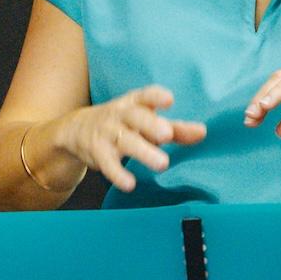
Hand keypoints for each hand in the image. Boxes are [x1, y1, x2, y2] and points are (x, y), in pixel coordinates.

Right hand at [61, 86, 207, 192]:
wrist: (77, 129)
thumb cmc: (123, 124)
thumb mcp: (147, 122)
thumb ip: (176, 129)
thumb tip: (203, 132)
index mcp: (134, 103)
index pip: (145, 96)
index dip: (156, 96)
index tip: (169, 100)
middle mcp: (120, 115)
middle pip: (135, 117)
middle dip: (150, 124)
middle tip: (167, 134)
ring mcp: (107, 133)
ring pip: (125, 141)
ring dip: (143, 152)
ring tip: (162, 164)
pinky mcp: (97, 152)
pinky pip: (107, 163)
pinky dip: (118, 174)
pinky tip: (130, 184)